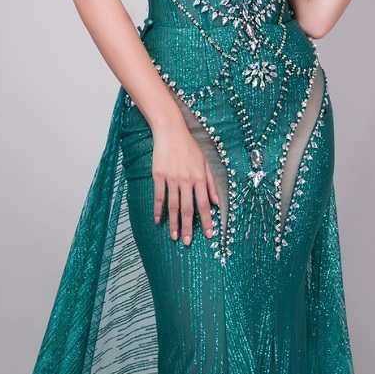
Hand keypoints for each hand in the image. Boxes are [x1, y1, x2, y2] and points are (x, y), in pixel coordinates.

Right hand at [151, 120, 219, 245]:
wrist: (171, 131)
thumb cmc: (189, 146)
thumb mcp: (205, 162)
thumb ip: (212, 182)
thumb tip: (216, 201)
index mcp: (200, 177)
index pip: (204, 204)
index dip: (206, 220)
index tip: (208, 234)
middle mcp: (187, 180)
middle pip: (188, 208)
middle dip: (188, 227)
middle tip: (188, 242)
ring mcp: (172, 178)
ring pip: (173, 206)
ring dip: (174, 223)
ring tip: (174, 237)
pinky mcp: (159, 175)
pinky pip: (159, 196)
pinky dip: (158, 209)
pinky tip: (158, 220)